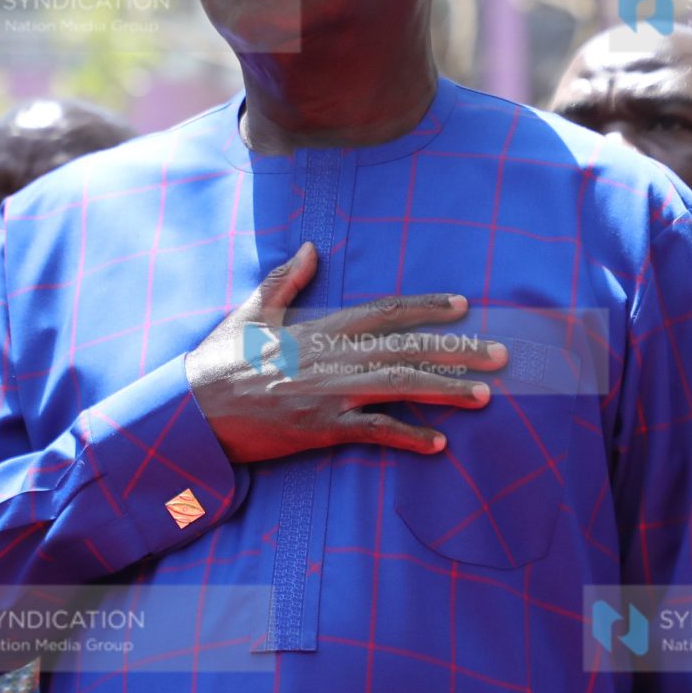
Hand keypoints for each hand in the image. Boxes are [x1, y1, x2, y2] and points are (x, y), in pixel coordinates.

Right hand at [185, 241, 507, 463]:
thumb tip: (308, 248)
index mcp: (319, 328)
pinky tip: (438, 443)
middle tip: (501, 354)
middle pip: (407, 348)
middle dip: (458, 350)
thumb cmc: (218, 362)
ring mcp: (327, 393)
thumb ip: (285, 281)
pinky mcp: (318, 428)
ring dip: (445, 390)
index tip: (464, 305)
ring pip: (399, 386)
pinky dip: (407, 437)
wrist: (190, 409)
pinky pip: (373, 432)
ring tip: (485, 396)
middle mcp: (331, 356)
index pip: (384, 311)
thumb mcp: (252, 313)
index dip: (426, 306)